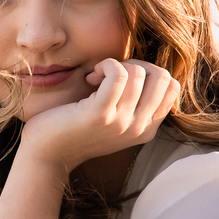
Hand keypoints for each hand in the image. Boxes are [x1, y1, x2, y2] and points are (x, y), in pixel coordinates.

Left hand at [18, 59, 179, 171]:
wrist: (46, 153)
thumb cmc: (76, 129)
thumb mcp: (115, 120)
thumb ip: (135, 104)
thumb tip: (145, 69)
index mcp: (147, 129)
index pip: (171, 87)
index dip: (149, 72)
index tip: (123, 78)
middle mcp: (139, 128)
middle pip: (162, 77)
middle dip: (137, 64)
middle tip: (111, 74)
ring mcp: (122, 123)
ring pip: (139, 73)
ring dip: (116, 65)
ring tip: (95, 77)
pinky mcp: (101, 114)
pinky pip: (118, 74)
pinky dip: (106, 65)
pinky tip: (91, 75)